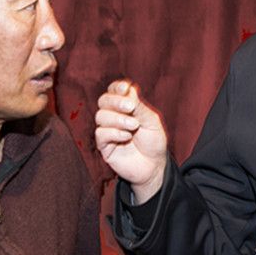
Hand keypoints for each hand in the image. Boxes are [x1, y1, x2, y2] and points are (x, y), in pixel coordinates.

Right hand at [95, 80, 167, 203]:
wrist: (155, 166)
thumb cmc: (154, 142)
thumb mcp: (151, 121)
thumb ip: (139, 107)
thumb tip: (129, 90)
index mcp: (125, 108)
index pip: (114, 92)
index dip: (116, 88)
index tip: (125, 88)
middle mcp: (114, 117)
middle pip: (104, 101)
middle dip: (116, 101)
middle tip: (130, 107)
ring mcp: (108, 131)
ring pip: (100, 116)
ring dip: (118, 119)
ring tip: (134, 126)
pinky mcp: (104, 146)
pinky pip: (100, 134)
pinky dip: (114, 132)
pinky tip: (127, 137)